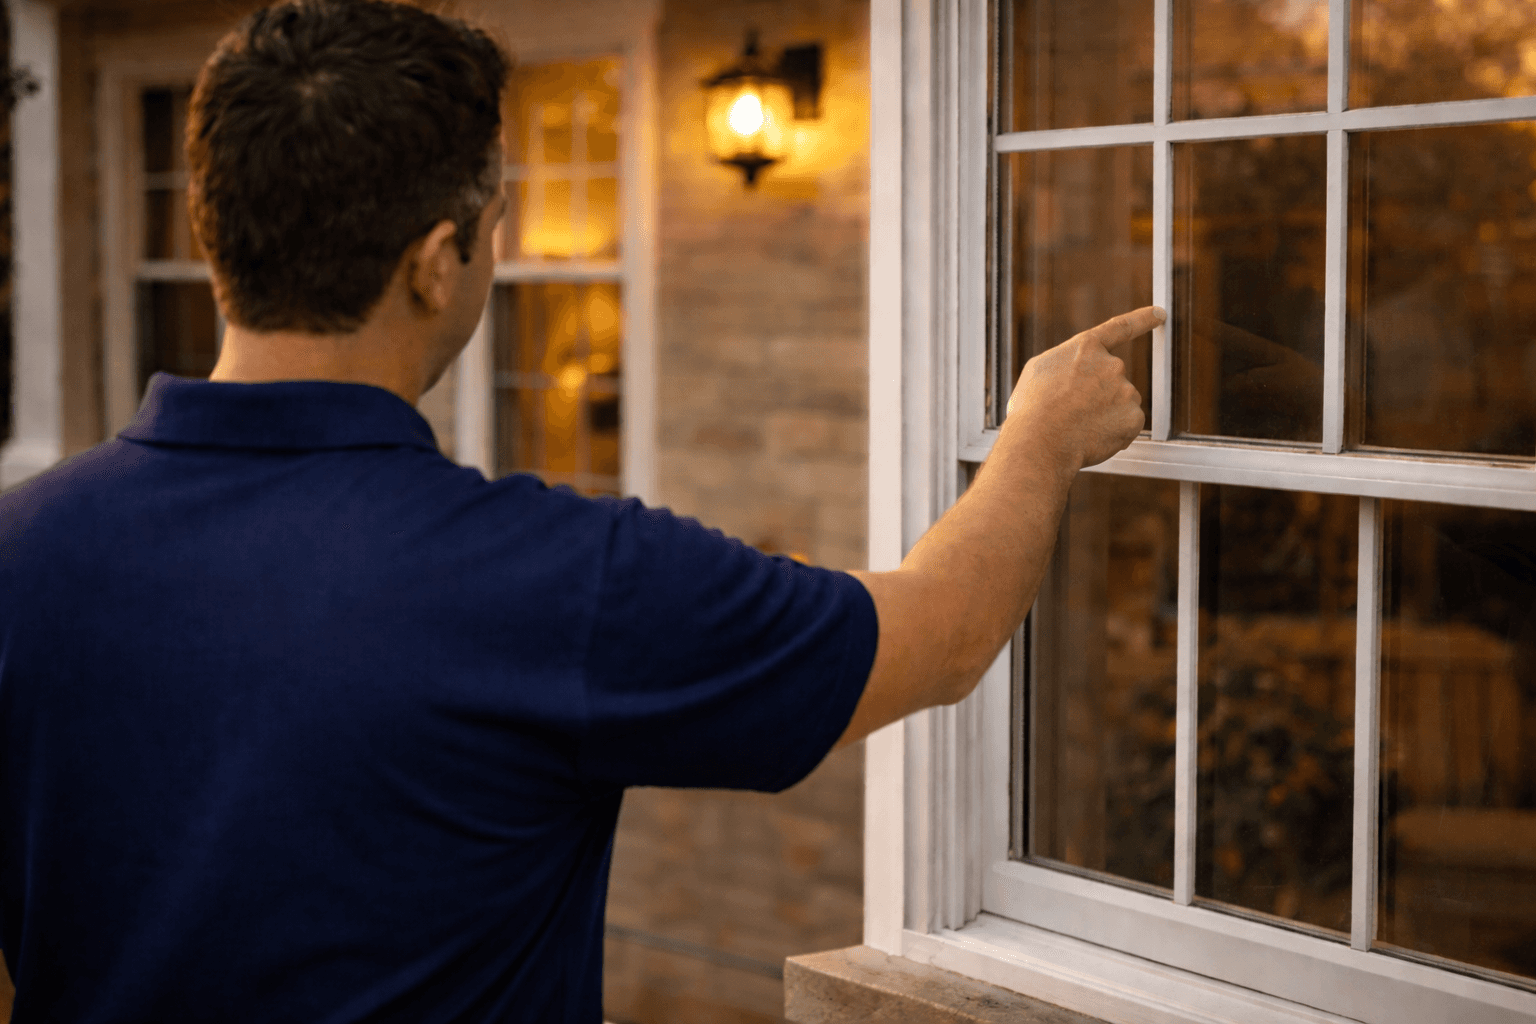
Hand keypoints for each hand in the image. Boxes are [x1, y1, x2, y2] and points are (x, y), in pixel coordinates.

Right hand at [1005, 306, 1164, 470]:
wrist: (1040, 441)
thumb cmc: (1032, 409)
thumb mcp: (1039, 370)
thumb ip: (1065, 362)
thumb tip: (1075, 371)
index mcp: (1086, 348)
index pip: (1120, 328)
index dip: (1142, 319)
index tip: (1159, 314)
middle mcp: (1112, 364)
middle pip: (1112, 379)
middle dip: (1097, 394)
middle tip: (1072, 412)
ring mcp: (1125, 391)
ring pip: (1120, 403)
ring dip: (1104, 414)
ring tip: (1076, 426)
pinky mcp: (1134, 418)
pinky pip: (1126, 425)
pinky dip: (1113, 433)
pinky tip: (1090, 437)